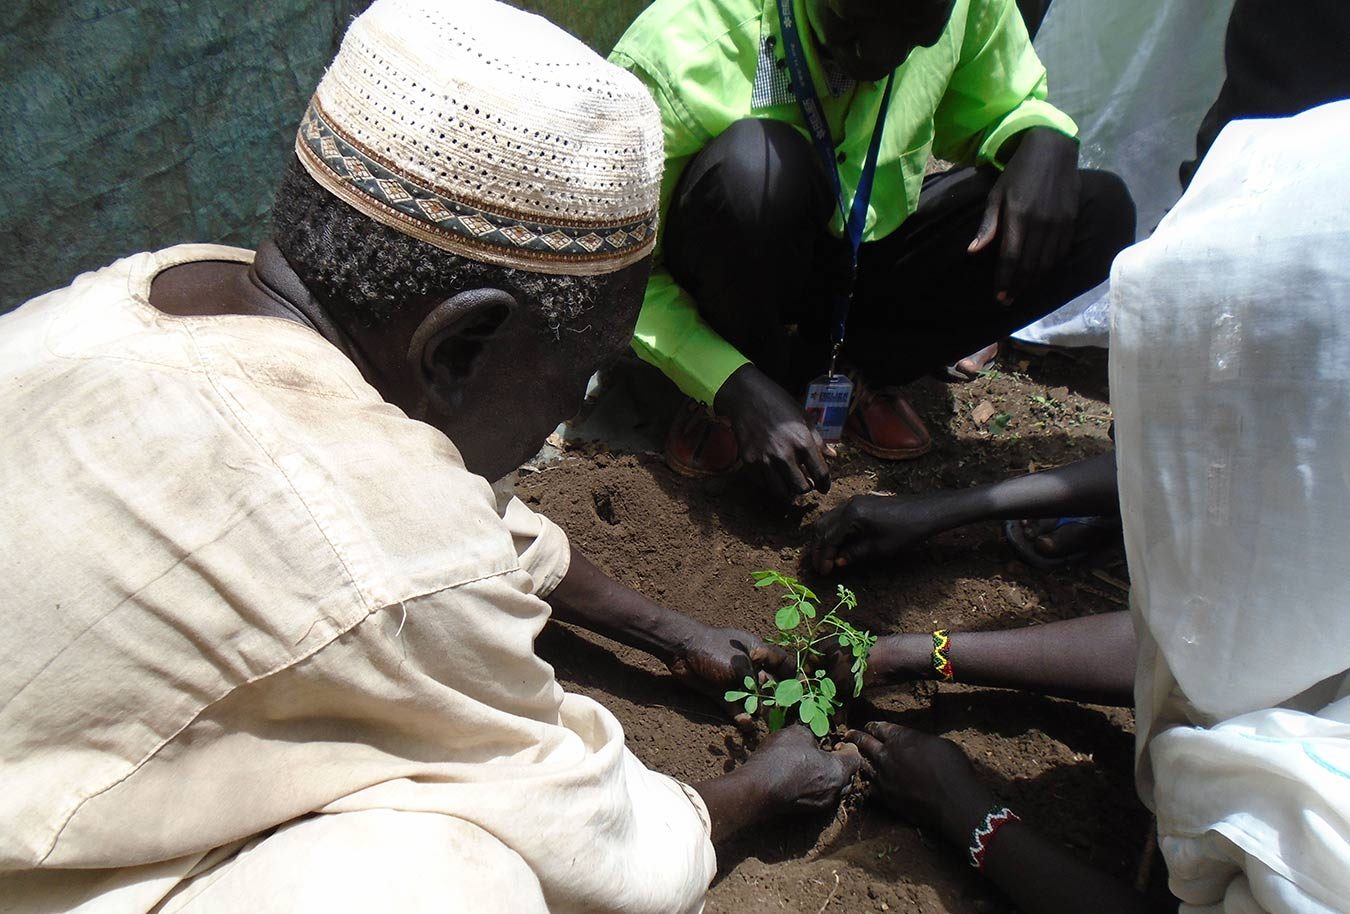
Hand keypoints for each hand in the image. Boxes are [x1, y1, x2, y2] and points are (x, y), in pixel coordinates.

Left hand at [668, 624, 794, 727]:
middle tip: (785, 712)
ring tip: (763, 720)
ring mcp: (734, 680)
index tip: (804, 689)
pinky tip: (745, 723)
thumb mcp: (740, 664)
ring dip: (758, 710)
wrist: (681, 650)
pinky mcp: (721, 693)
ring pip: (752, 699)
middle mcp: (749, 666)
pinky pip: (735, 707)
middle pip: (769, 684)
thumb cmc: (713, 649)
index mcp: (757, 650)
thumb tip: (762, 704)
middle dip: (777, 698)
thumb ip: (754, 683)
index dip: (794, 674)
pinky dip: (741, 715)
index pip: (782, 662)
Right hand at [715, 364, 830, 500]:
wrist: (745, 396)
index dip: (825, 484)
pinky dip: (772, 483)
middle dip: (807, 488)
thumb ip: (818, 439)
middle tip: (808, 484)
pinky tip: (775, 474)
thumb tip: (832, 455)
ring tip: (791, 484)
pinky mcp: (749, 462)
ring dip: (789, 491)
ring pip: (781, 492)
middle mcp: (784, 454)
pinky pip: (764, 482)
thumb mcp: (803, 416)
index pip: (820, 473)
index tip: (824, 487)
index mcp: (802, 441)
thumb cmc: (778, 402)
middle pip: (801, 488)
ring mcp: (765, 460)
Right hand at [744, 724, 862, 814]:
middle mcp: (835, 791)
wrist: (757, 788)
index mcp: (838, 770)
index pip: (856, 758)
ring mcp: (821, 804)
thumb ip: (812, 735)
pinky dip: (817, 786)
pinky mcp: (806, 811)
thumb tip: (813, 741)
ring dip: (829, 777)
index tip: (840, 742)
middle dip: (842, 764)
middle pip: (848, 777)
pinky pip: (820, 797)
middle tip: (829, 753)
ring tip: (815, 765)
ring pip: (835, 789)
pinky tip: (803, 777)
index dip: (849, 747)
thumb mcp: (797, 733)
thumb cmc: (780, 758)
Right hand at [809, 493, 943, 573]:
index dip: (823, 557)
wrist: (926, 511)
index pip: (828, 538)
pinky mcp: (859, 503)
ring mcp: (853, 502)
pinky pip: (837, 517)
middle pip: (822, 527)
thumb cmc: (906, 531)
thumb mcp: (879, 547)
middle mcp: (847, 505)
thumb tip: (837, 563)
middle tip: (820, 566)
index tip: (823, 573)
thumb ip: (854, 554)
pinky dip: (833, 531)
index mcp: (851, 515)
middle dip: (818, 548)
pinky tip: (838, 544)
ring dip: (824, 539)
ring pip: (828, 521)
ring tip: (826, 558)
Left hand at [846, 722, 994, 841]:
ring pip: (862, 764)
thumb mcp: (938, 743)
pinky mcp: (884, 797)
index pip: (878, 727)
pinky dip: (866, 781)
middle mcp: (886, 754)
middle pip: (864, 742)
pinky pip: (868, 786)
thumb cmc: (953, 768)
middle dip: (855, 737)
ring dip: (856, 758)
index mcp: (900, 737)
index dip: (873, 726)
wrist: (953, 802)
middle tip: (848, 735)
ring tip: (850, 755)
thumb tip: (912, 743)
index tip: (869, 727)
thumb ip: (917, 741)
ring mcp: (883, 776)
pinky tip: (865, 780)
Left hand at [969, 127, 1080, 302]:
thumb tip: (972, 252)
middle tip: (1007, 300)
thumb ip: (988, 225)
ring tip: (1022, 292)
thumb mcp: (996, 195)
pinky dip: (1050, 267)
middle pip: (1030, 265)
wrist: (1053, 150)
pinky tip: (1040, 275)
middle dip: (1018, 286)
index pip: (1011, 258)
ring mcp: (1059, 222)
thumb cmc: (1018, 172)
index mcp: (1019, 216)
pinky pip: (1062, 252)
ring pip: (1047, 262)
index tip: (998, 296)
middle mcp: (1041, 222)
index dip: (1005, 280)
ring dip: (1034, 281)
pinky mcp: (1072, 221)